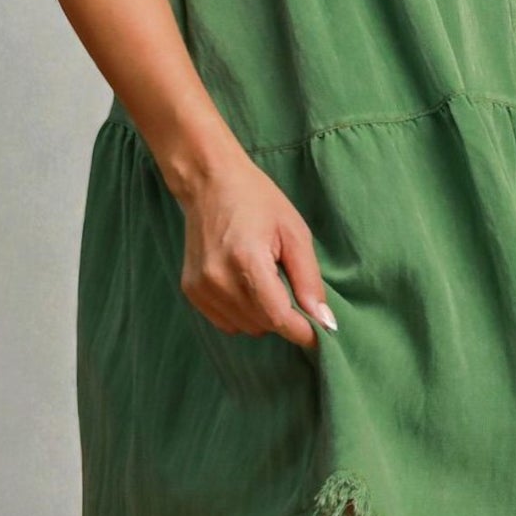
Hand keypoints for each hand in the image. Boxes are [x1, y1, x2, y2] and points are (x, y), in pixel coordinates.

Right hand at [176, 152, 337, 350]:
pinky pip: (226, 323)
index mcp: (246, 261)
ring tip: (266, 281)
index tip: (321, 333)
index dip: (303, 331)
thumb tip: (324, 321)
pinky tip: (246, 285)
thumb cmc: (257, 200)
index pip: (278, 317)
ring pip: (246, 328)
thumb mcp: (294, 232)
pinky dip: (243, 314)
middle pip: (264, 325)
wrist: (209, 182)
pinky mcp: (191, 291)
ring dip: (264, 316)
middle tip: (291, 287)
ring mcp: (200, 287)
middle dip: (285, 316)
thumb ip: (309, 280)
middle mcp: (218, 279)